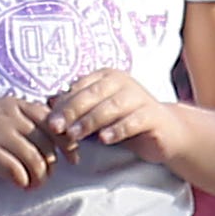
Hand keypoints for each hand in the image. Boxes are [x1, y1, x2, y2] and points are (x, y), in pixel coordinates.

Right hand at [0, 97, 60, 189]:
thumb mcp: (0, 119)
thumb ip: (26, 124)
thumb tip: (62, 140)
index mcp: (14, 104)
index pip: (52, 121)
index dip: (67, 143)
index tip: (73, 159)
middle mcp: (7, 115)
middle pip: (47, 144)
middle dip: (51, 166)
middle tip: (42, 177)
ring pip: (36, 160)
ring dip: (39, 178)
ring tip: (32, 184)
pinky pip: (18, 172)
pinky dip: (23, 183)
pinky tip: (19, 185)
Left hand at [47, 71, 186, 165]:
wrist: (166, 132)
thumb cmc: (126, 121)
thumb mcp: (99, 113)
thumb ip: (77, 107)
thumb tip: (48, 101)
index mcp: (107, 77)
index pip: (80, 88)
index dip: (63, 104)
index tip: (49, 121)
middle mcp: (123, 82)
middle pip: (93, 95)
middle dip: (72, 112)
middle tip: (56, 128)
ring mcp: (139, 97)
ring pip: (111, 107)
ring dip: (90, 121)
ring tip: (74, 135)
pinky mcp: (152, 115)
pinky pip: (132, 121)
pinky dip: (117, 130)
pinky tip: (104, 139)